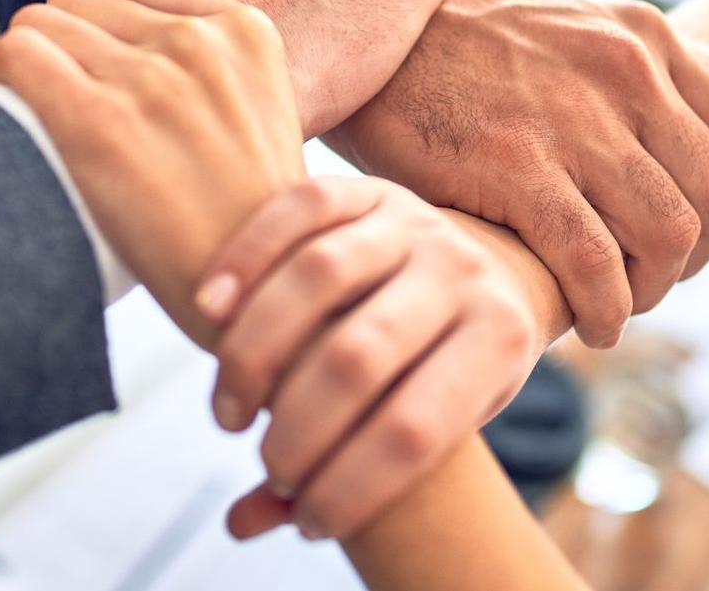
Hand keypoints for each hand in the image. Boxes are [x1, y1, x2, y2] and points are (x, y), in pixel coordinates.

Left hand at [0, 0, 305, 344]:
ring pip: (39, 23)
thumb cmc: (250, 223)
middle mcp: (200, 42)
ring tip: (30, 113)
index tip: (97, 72)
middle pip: (81, 3)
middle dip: (63, 47)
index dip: (104, 26)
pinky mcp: (97, 120)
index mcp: (247, 32)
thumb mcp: (263, 116)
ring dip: (25, 63)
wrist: (255, 296)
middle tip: (60, 104)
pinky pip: (11, 55)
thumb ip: (212, 69)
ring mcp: (150, 78)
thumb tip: (126, 52)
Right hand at [197, 176, 539, 540]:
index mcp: (500, 339)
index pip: (415, 430)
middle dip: (297, 430)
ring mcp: (417, 221)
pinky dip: (245, 258)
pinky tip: (208, 311)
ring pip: (318, 277)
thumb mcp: (440, 421)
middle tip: (267, 462)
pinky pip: (299, 209)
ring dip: (254, 353)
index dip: (352, 488)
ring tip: (230, 412)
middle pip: (358, 356)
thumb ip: (352, 470)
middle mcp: (464, 272)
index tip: (311, 520)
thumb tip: (246, 522)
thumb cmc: (454, 367)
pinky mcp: (371, 188)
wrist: (494, 268)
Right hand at [324, 0, 708, 348]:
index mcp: (645, 38)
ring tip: (617, 304)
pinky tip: (588, 323)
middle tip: (650, 279)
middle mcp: (626, 71)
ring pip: (668, 236)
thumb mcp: (568, 37)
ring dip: (652, 291)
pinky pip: (595, 263)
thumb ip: (627, 86)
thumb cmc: (464, 56)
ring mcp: (574, 118)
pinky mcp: (516, 165)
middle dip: (695, 259)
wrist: (369, 40)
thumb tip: (674, 166)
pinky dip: (606, 309)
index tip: (702, 241)